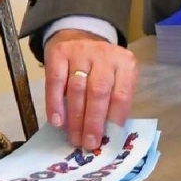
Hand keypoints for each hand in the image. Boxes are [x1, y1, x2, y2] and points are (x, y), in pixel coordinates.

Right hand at [43, 29, 136, 149]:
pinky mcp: (59, 53)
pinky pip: (56, 82)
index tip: (107, 139)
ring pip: (77, 89)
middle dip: (93, 121)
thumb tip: (106, 134)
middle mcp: (105, 55)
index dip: (114, 118)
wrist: (78, 37)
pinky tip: (57, 122)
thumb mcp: (115, 78)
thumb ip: (113, 100)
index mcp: (125, 63)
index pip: (122, 94)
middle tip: (88, 144)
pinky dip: (55, 104)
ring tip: (74, 138)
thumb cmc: (100, 67)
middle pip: (99, 92)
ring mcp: (81, 52)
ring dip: (75, 118)